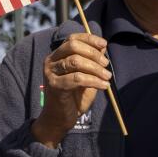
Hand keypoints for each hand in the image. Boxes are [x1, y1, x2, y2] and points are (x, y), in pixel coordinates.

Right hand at [30, 33, 110, 147]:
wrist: (61, 118)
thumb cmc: (75, 95)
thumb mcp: (87, 74)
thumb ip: (92, 60)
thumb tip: (102, 46)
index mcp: (58, 55)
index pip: (72, 39)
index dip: (89, 39)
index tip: (104, 44)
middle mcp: (51, 61)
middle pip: (73, 46)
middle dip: (93, 53)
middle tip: (106, 64)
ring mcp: (50, 73)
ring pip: (76, 62)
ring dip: (96, 68)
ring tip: (107, 77)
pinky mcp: (54, 86)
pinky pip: (77, 78)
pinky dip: (94, 81)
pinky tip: (104, 86)